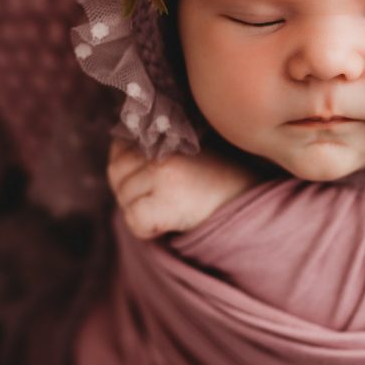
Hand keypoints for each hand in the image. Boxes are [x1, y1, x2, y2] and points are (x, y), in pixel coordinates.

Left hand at [107, 139, 257, 238]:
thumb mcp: (187, 149)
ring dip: (137, 210)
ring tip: (165, 209)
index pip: (119, 148)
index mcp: (166, 134)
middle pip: (117, 173)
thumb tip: (117, 151)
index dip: (127, 168)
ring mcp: (163, 176)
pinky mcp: (166, 202)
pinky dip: (145, 229)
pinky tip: (166, 225)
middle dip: (129, 190)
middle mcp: (163, 153)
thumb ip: (155, 146)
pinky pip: (135, 220)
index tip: (147, 179)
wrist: (248, 198)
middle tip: (156, 199)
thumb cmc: (219, 176)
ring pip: (124, 198)